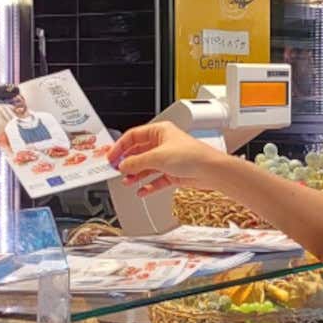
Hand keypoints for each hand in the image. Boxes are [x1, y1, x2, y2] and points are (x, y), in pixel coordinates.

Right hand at [107, 121, 230, 196]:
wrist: (211, 170)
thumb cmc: (192, 155)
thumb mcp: (157, 157)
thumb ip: (136, 162)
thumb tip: (123, 165)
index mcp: (160, 131)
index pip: (133, 136)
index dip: (120, 146)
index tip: (111, 157)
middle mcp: (163, 144)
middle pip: (139, 153)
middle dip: (128, 163)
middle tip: (117, 170)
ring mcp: (168, 159)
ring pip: (146, 167)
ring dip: (136, 175)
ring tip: (127, 182)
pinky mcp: (174, 173)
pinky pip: (156, 180)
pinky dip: (148, 185)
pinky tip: (142, 191)